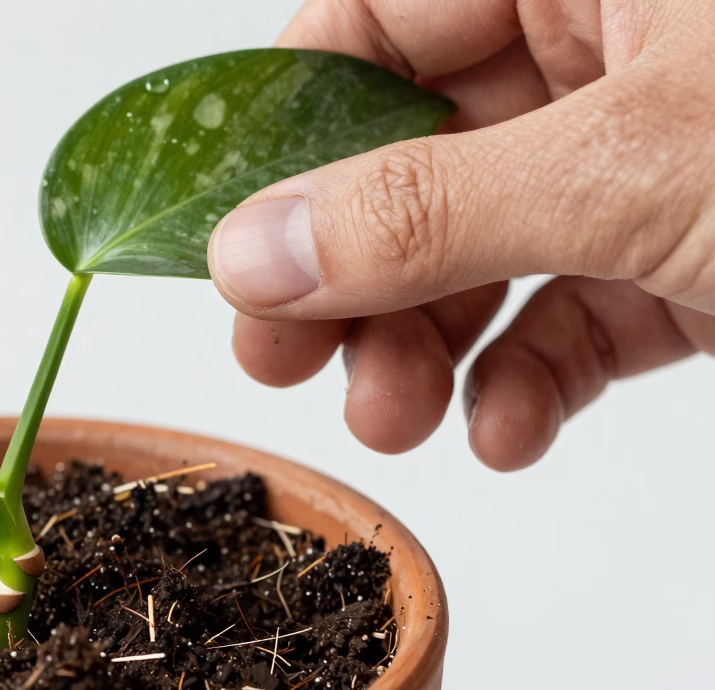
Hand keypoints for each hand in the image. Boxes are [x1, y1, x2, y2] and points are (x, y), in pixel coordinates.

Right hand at [208, 0, 714, 469]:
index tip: (240, 246)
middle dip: (352, 281)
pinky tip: (508, 429)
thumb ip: (429, 211)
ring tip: (393, 418)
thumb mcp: (628, 169)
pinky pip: (575, 315)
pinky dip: (530, 379)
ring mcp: (649, 161)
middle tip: (285, 361)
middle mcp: (606, 54)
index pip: (376, 26)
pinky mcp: (693, 260)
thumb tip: (254, 252)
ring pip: (484, 255)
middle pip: (413, 163)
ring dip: (422, 350)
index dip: (291, 134)